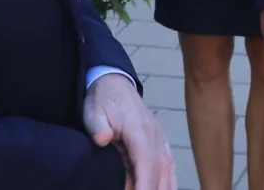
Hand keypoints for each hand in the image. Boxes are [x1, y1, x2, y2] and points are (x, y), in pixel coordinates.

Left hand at [83, 74, 175, 189]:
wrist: (114, 83)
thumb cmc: (103, 99)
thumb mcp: (93, 111)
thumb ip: (98, 126)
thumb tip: (102, 139)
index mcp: (139, 130)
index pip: (145, 162)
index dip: (144, 184)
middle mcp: (154, 136)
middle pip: (159, 170)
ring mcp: (159, 139)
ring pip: (168, 170)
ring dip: (164, 188)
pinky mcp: (159, 142)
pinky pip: (169, 165)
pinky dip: (170, 181)